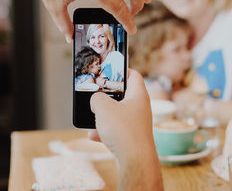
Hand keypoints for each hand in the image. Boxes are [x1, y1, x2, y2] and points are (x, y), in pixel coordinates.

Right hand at [89, 69, 162, 190]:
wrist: (135, 162)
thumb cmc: (124, 131)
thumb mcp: (103, 108)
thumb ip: (96, 98)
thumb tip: (96, 100)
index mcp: (138, 95)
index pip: (133, 75)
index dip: (121, 70)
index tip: (109, 70)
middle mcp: (140, 108)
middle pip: (123, 95)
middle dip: (107, 97)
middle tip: (96, 95)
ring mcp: (137, 124)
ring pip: (117, 114)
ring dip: (103, 116)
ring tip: (92, 118)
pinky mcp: (132, 138)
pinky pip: (116, 130)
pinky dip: (104, 132)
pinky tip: (93, 136)